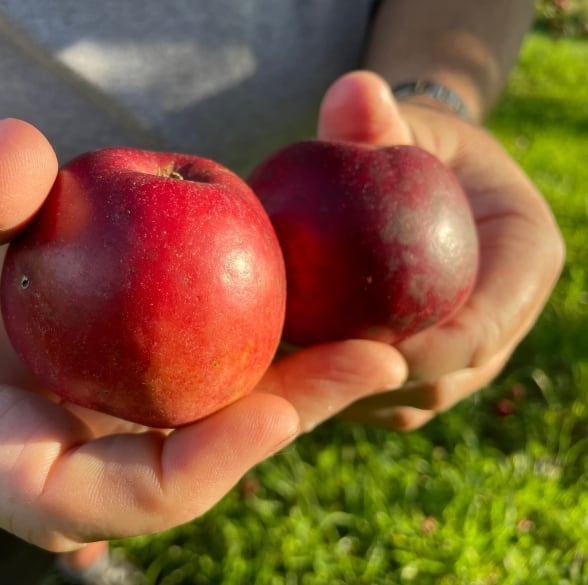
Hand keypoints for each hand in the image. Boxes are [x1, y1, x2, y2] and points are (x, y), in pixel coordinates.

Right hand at [0, 110, 406, 549]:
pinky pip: (186, 357)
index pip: (73, 496)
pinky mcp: (101, 348)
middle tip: (376, 360)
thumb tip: (20, 176)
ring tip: (375, 330)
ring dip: (288, 386)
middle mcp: (32, 426)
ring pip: (191, 418)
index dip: (179, 479)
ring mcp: (71, 392)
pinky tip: (311, 292)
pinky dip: (251, 334)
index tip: (272, 415)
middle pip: (166, 469)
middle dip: (274, 430)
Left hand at [316, 71, 564, 429]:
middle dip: (377, 386)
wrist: (418, 177)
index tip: (355, 354)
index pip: (485, 326)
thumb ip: (378, 117)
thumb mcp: (400, 122)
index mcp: (525, 258)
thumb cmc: (411, 142)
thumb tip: (352, 91)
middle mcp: (503, 317)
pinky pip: (384, 394)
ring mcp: (465, 350)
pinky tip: (284, 381)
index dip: (427, 352)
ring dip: (351, 400)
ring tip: (288, 388)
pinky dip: (339, 393)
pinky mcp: (425, 364)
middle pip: (449, 377)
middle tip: (305, 380)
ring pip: (413, 398)